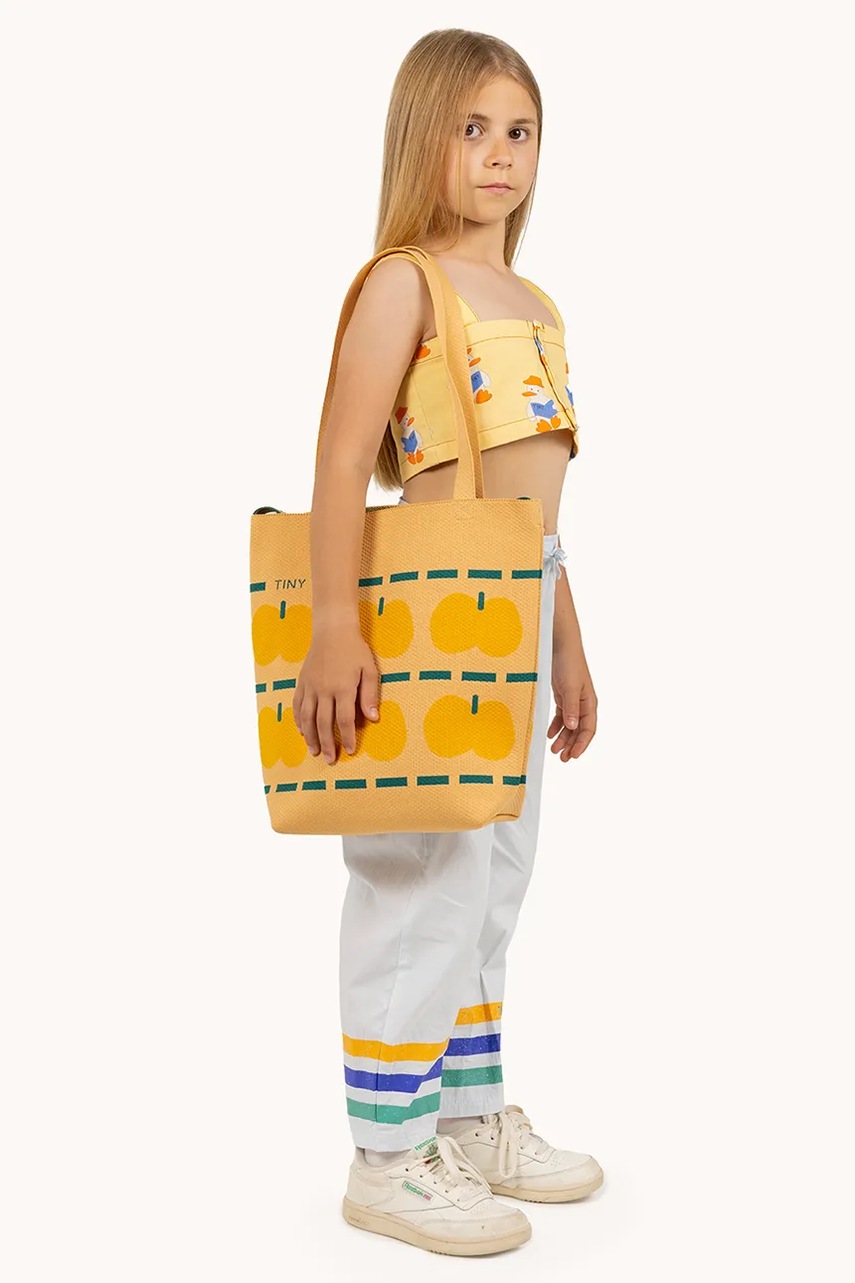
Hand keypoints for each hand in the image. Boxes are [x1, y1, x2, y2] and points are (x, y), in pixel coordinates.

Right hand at [291, 628, 380, 763]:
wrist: (332, 629)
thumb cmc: (355, 649)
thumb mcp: (369, 670)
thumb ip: (369, 695)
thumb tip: (374, 718)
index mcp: (342, 688)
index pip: (344, 720)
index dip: (347, 738)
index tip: (350, 751)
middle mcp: (324, 690)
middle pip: (323, 723)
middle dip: (327, 744)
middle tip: (330, 760)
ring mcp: (310, 686)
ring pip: (307, 717)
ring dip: (310, 737)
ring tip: (314, 751)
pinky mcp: (302, 682)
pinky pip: (297, 705)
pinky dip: (298, 720)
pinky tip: (302, 731)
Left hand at [547, 643, 596, 760]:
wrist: (561, 646)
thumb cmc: (570, 664)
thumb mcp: (570, 688)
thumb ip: (571, 708)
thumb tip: (572, 727)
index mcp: (589, 703)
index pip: (589, 729)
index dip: (582, 744)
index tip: (573, 756)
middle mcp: (583, 705)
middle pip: (579, 731)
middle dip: (571, 745)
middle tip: (562, 758)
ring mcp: (573, 701)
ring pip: (570, 726)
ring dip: (563, 738)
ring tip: (554, 750)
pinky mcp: (563, 697)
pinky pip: (561, 717)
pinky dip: (556, 727)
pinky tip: (550, 734)